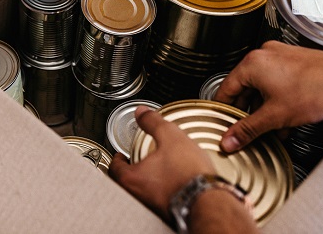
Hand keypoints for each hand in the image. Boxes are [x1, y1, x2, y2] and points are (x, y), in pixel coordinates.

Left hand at [109, 106, 215, 221]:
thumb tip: (141, 112)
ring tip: (156, 168)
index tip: (119, 155)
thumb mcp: (170, 135)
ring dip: (146, 179)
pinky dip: (161, 188)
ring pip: (143, 191)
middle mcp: (139, 196)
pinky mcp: (168, 210)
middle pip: (126, 182)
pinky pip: (159, 198)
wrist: (208, 199)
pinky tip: (173, 181)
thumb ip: (152, 122)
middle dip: (131, 170)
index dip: (116, 159)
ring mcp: (153, 206)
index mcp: (133, 179)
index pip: (114, 169)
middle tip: (136, 160)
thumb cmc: (187, 173)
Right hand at [215, 41, 322, 152]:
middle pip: (244, 87)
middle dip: (248, 112)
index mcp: (252, 64)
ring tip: (272, 128)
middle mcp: (263, 55)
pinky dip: (276, 98)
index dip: (224, 110)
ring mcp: (279, 56)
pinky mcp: (292, 60)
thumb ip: (248, 130)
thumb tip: (230, 139)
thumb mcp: (274, 116)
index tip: (223, 122)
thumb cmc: (316, 89)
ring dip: (264, 108)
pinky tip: (285, 117)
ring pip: (262, 85)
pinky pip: (275, 80)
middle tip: (248, 129)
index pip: (226, 89)